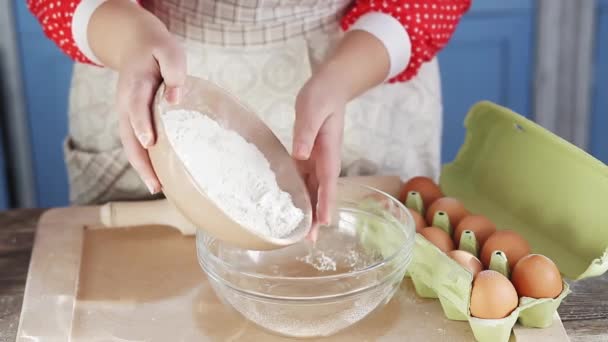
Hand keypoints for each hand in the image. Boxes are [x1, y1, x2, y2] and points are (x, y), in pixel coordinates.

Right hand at [89, 0, 185, 193]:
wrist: (135, 44)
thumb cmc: (157, 50)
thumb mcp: (169, 50)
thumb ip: (174, 71)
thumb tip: (175, 99)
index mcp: (134, 85)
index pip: (136, 108)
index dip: (142, 125)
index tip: (150, 142)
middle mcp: (125, 104)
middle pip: (129, 137)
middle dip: (141, 162)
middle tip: (155, 185)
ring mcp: (126, 114)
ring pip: (130, 144)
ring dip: (142, 167)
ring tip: (156, 188)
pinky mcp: (132, 120)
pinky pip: (135, 142)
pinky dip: (144, 159)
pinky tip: (158, 175)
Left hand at [292, 30, 389, 239]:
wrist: (329, 87)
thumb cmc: (321, 96)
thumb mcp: (312, 109)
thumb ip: (306, 132)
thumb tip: (300, 155)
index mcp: (329, 151)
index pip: (328, 181)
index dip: (326, 202)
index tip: (324, 222)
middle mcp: (324, 160)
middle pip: (322, 193)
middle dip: (317, 217)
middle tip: (311, 240)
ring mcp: (316, 160)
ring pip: (313, 190)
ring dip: (309, 211)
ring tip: (301, 233)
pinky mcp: (306, 156)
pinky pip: (303, 180)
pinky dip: (299, 195)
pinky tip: (292, 207)